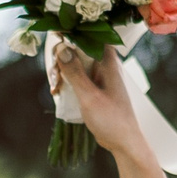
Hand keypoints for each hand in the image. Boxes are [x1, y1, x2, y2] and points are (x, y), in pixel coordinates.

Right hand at [50, 40, 153, 168]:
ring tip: (54, 86)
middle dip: (63, 57)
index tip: (56, 41)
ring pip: (77, 65)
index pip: (91, 37)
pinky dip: (68, 82)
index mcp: (109, 63)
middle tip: (53, 74)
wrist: (123, 142)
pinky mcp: (95, 89)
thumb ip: (75, 73)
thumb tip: (61, 49)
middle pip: (80, 50)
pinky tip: (58, 91)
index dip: (73, 35)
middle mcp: (105, 67)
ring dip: (64, 71)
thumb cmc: (111, 120)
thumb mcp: (89, 96)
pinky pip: (79, 78)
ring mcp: (100, 78)